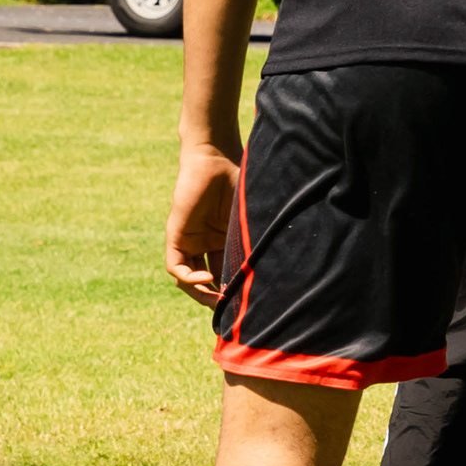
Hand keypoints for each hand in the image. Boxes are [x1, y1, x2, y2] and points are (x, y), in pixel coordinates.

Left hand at [165, 137, 242, 308]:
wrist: (215, 156)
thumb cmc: (238, 177)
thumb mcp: (251, 214)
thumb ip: (258, 234)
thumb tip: (288, 259)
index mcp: (225, 238)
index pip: (227, 271)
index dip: (234, 288)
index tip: (249, 302)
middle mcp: (206, 242)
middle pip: (208, 280)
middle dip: (218, 297)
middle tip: (233, 309)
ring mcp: (190, 240)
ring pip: (189, 279)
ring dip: (202, 294)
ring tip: (219, 301)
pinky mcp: (177, 235)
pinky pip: (176, 267)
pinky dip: (190, 278)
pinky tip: (208, 279)